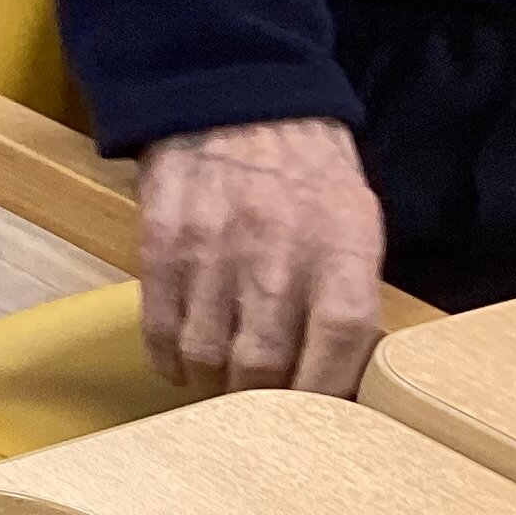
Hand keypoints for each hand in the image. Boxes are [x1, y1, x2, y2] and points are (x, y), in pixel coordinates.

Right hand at [132, 119, 386, 396]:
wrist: (231, 100)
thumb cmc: (302, 169)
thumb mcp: (354, 215)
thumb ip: (349, 286)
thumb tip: (338, 366)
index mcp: (339, 240)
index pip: (340, 337)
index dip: (327, 387)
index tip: (319, 414)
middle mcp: (276, 248)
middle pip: (266, 359)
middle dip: (263, 401)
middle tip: (262, 414)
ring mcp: (213, 248)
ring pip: (207, 353)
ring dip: (212, 387)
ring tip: (218, 392)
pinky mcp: (161, 246)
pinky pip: (161, 325)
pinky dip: (169, 358)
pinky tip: (179, 367)